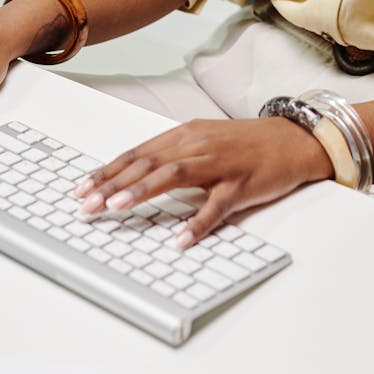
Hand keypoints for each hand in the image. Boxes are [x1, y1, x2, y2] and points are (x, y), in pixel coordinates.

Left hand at [73, 117, 332, 245]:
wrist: (291, 140)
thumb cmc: (244, 144)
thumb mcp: (203, 142)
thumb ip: (172, 156)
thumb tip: (134, 176)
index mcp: (185, 135)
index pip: (138, 153)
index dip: (108, 170)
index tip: (82, 188)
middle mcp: (197, 145)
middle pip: (149, 163)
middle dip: (113, 183)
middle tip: (87, 203)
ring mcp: (220, 165)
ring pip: (175, 176)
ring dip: (142, 191)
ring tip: (116, 207)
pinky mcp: (241, 185)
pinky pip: (216, 206)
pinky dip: (197, 223)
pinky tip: (180, 239)